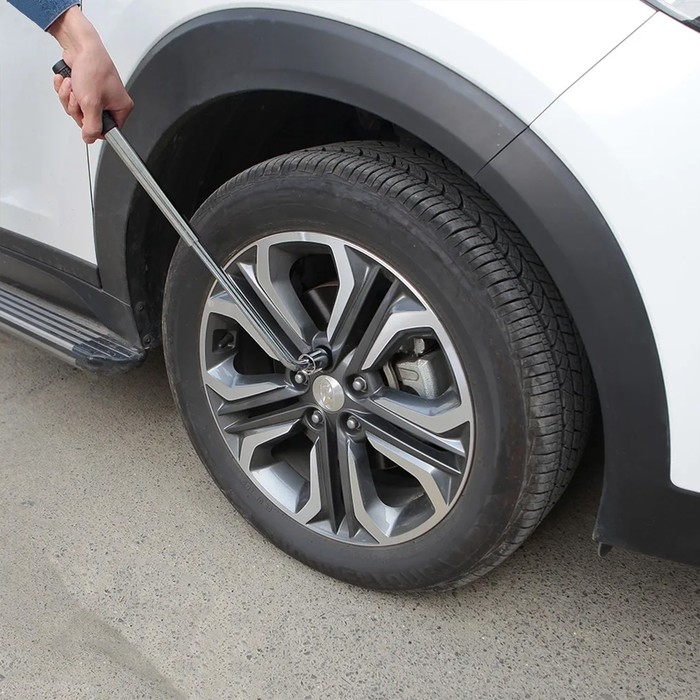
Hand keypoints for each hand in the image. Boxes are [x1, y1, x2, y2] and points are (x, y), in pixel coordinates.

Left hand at [48, 7, 132, 143]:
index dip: (92, 126)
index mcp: (121, 108)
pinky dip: (65, 89)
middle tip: (78, 97)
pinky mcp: (86, 88)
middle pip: (89, 120)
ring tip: (73, 85)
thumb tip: (89, 139)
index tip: (86, 116)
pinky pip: (72, 98)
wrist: (80, 46)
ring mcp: (98, 95)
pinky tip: (68, 80)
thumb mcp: (91, 104)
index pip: (107, 131)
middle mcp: (111, 102)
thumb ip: (91, 127)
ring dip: (69, 97)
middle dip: (77, 108)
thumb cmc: (93, 67)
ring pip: (78, 109)